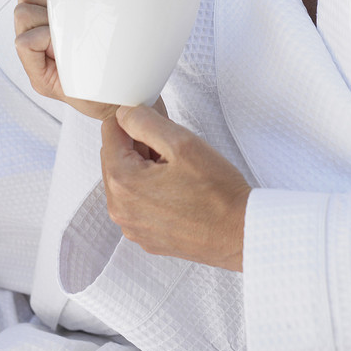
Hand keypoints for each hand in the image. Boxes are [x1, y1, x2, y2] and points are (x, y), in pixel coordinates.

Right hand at [14, 0, 121, 121]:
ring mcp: (34, 56)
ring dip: (50, 18)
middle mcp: (34, 30)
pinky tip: (67, 50)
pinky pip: (25, 41)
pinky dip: (46, 40)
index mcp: (45, 10)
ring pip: (22, 13)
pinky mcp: (39, 77)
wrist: (130, 93)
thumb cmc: (116, 49)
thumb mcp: (99, 7)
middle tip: (75, 14)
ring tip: (73, 33)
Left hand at [101, 104, 249, 271]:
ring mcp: (132, 226)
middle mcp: (120, 209)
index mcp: (123, 183)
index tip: (155, 123)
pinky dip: (151, 189)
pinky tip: (178, 189)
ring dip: (145, 167)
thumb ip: (144, 121)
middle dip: (138, 145)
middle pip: (115, 157)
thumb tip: (124, 114)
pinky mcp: (146, 236)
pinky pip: (137, 202)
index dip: (133, 120)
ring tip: (178, 169)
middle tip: (172, 148)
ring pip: (126, 179)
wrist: (240, 233)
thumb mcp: (181, 142)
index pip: (110, 132)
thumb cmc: (217, 193)